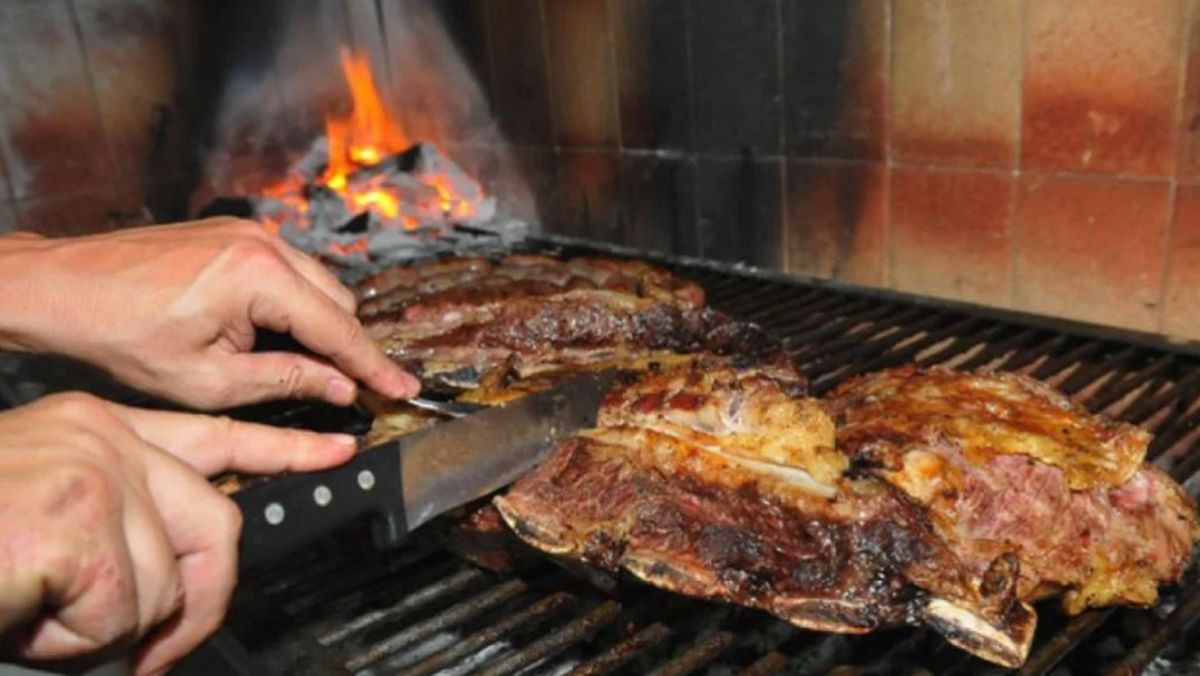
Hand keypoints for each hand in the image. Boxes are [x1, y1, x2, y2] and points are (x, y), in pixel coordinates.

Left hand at [0, 217, 419, 409]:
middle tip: (350, 390)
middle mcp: (263, 243)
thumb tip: (341, 388)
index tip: (404, 389)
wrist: (61, 288)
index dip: (375, 366)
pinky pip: (289, 271)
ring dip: (319, 325)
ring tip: (300, 366)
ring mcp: (248, 232)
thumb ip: (287, 380)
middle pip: (338, 302)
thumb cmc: (120, 335)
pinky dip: (294, 305)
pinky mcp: (233, 233)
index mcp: (260, 276)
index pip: (339, 329)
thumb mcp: (209, 380)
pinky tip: (270, 335)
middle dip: (346, 347)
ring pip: (317, 284)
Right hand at [0, 392, 356, 674]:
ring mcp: (91, 469)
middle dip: (198, 602)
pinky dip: (74, 643)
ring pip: (165, 582)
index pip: (215, 435)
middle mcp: (101, 434)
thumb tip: (177, 570)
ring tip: (37, 619)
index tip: (337, 450)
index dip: (281, 451)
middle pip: (216, 522)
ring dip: (104, 632)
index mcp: (96, 428)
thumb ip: (118, 521)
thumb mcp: (43, 518)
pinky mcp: (74, 517)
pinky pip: (122, 612)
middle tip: (154, 652)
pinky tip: (21, 616)